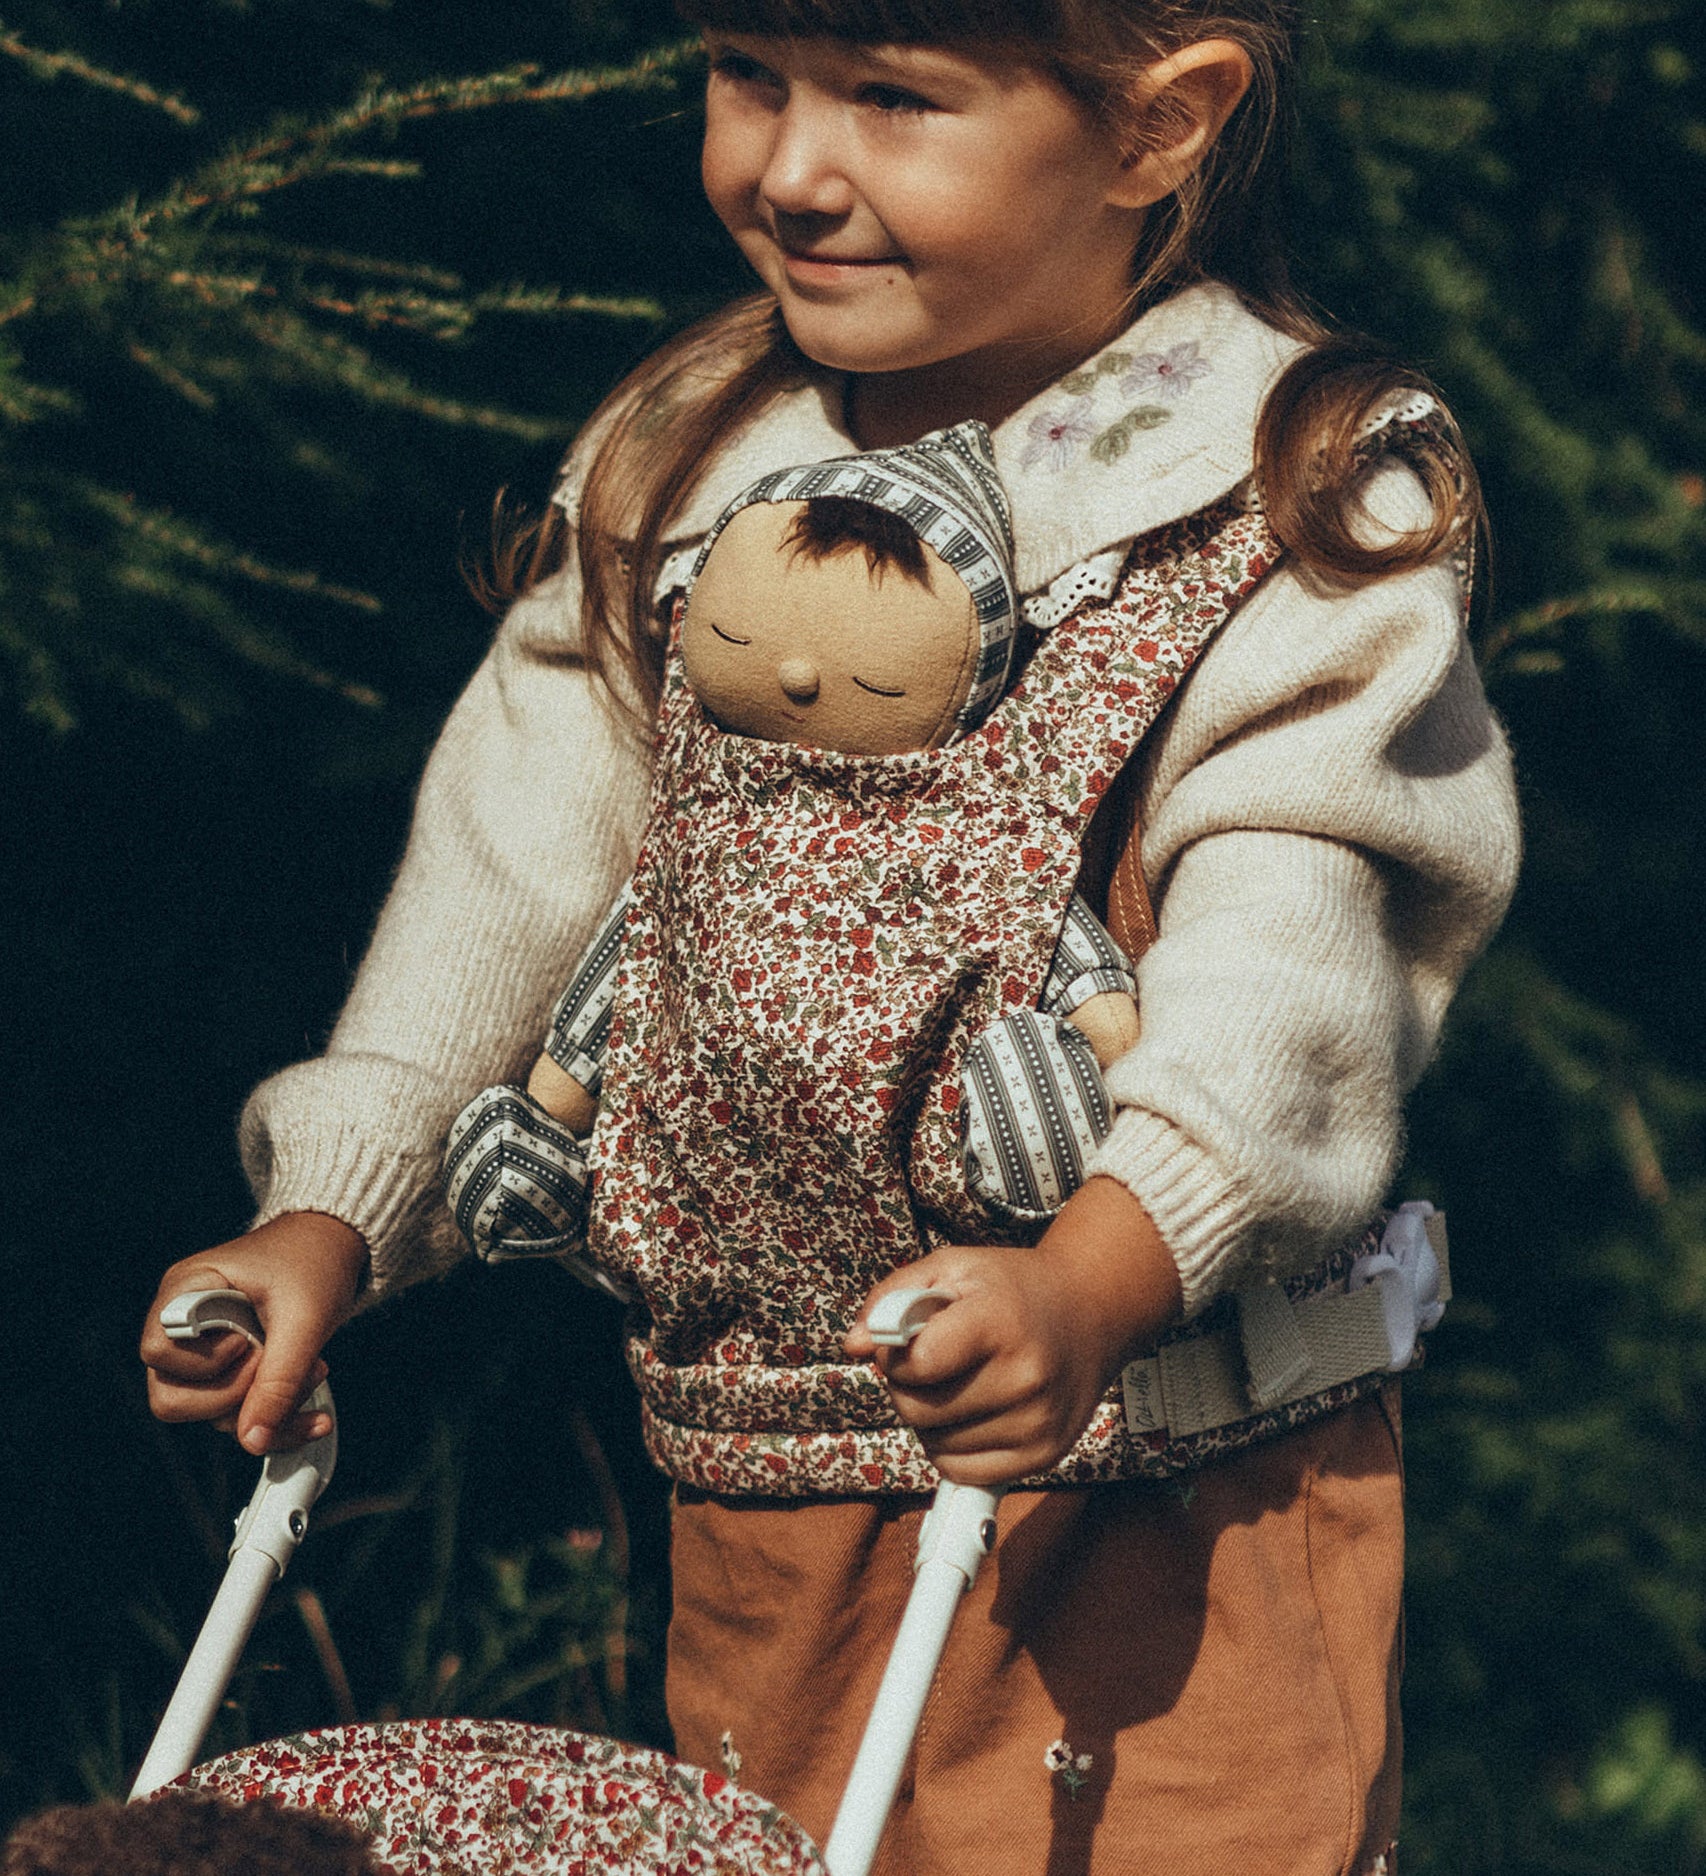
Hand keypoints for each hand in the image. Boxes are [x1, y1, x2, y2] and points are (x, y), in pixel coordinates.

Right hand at [140, 1212, 367, 1453]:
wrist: (335, 1245)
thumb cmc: (314, 1261)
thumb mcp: (306, 1317)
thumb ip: (280, 1379)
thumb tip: (254, 1440)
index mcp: (188, 1289)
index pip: (159, 1350)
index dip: (205, 1361)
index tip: (247, 1340)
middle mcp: (183, 1322)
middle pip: (172, 1396)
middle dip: (237, 1395)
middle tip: (281, 1363)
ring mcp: (204, 1350)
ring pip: (208, 1413)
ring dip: (266, 1409)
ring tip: (313, 1372)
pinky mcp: (229, 1370)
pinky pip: (236, 1412)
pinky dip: (275, 1418)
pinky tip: (312, 1412)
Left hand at [843, 1178, 1182, 1486]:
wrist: (1091, 1311)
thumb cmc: (1011, 1288)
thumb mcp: (953, 1268)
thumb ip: (893, 1298)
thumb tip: (853, 1345)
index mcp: (1000, 1321)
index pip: (914, 1364)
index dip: (893, 1354)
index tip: (905, 1338)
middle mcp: (1025, 1377)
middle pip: (915, 1410)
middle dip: (907, 1385)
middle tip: (933, 1359)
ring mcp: (1038, 1422)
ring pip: (933, 1444)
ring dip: (929, 1418)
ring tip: (960, 1381)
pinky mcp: (1044, 1455)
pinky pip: (961, 1471)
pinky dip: (952, 1447)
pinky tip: (973, 1412)